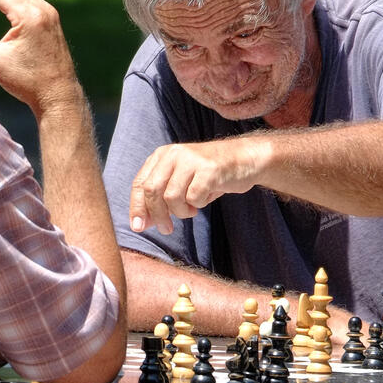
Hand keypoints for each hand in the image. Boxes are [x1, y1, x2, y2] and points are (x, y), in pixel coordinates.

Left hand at [130, 137, 269, 233]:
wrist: (245, 159)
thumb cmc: (210, 175)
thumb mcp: (180, 181)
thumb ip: (160, 198)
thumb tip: (141, 224)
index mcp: (162, 155)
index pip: (139, 183)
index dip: (137, 208)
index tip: (138, 227)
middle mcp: (173, 154)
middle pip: (152, 191)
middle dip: (157, 215)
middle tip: (166, 229)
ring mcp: (191, 160)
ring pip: (171, 197)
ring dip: (181, 211)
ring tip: (192, 209)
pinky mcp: (209, 169)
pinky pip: (194, 198)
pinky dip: (199, 205)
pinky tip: (206, 198)